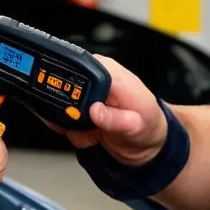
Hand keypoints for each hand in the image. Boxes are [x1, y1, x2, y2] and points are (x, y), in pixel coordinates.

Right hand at [52, 55, 167, 166]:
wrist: (147, 142)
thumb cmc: (148, 125)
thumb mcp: (137, 125)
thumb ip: (116, 119)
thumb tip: (95, 111)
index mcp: (109, 71)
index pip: (77, 68)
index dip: (72, 89)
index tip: (81, 112)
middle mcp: (94, 79)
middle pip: (62, 89)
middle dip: (72, 115)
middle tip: (92, 128)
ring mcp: (86, 94)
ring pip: (60, 109)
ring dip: (73, 127)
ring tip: (95, 133)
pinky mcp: (81, 108)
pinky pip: (62, 120)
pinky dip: (74, 133)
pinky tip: (92, 134)